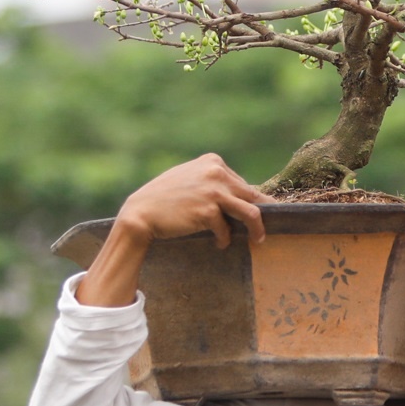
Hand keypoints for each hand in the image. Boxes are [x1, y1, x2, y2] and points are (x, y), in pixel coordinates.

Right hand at [75, 155, 268, 306]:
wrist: (141, 213)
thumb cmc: (164, 198)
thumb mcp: (190, 178)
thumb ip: (212, 180)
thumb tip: (239, 195)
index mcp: (213, 162)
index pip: (242, 183)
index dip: (251, 201)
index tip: (258, 213)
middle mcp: (216, 172)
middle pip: (252, 196)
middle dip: (263, 214)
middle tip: (263, 230)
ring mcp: (213, 191)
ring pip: (251, 212)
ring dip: (257, 229)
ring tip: (257, 239)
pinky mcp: (208, 211)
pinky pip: (227, 229)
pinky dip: (225, 238)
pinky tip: (219, 243)